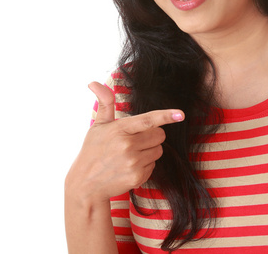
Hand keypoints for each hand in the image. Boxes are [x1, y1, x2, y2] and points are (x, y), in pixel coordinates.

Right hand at [65, 82, 184, 205]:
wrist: (86, 184)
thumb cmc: (93, 150)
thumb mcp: (98, 125)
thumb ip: (104, 102)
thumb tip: (94, 82)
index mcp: (120, 129)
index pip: (148, 120)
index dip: (166, 116)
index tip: (180, 114)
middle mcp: (128, 146)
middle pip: (160, 135)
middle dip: (152, 136)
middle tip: (135, 140)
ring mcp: (133, 162)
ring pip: (159, 150)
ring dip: (149, 151)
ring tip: (130, 155)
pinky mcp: (138, 176)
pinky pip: (154, 165)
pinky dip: (145, 165)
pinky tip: (129, 167)